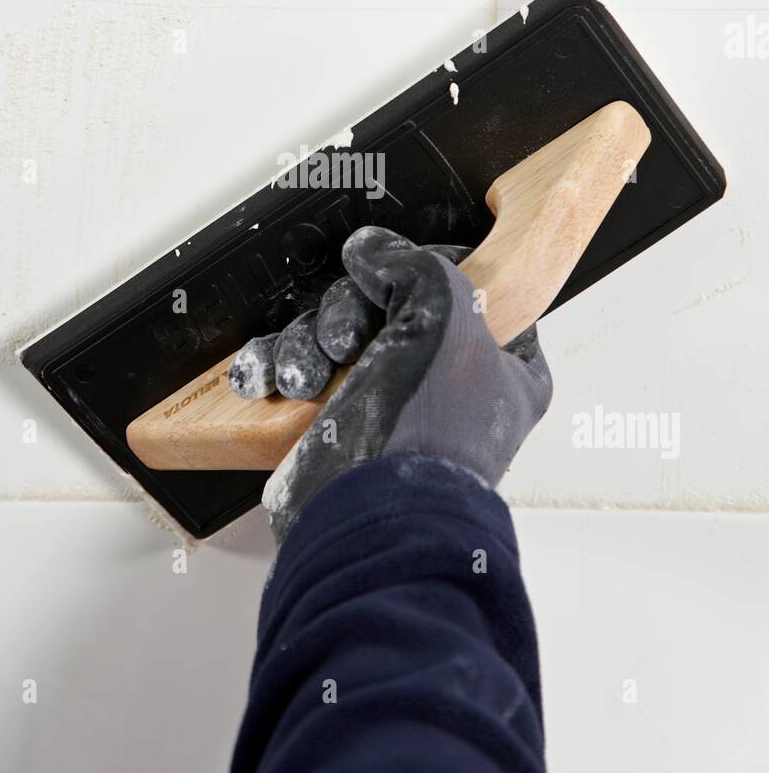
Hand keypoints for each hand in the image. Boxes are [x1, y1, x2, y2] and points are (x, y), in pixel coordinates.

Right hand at [229, 226, 551, 541]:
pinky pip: (303, 376)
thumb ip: (412, 264)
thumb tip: (375, 250)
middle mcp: (452, 387)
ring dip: (308, 346)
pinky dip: (278, 369)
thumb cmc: (426, 435)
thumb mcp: (442, 311)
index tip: (392, 275)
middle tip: (347, 339)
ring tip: (307, 374)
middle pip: (388, 308)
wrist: (367, 521)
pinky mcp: (343, 429)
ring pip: (337, 340)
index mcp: (504, 363)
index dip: (423, 273)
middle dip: (348, 317)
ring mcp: (395, 410)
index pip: (467, 287)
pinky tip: (270, 375)